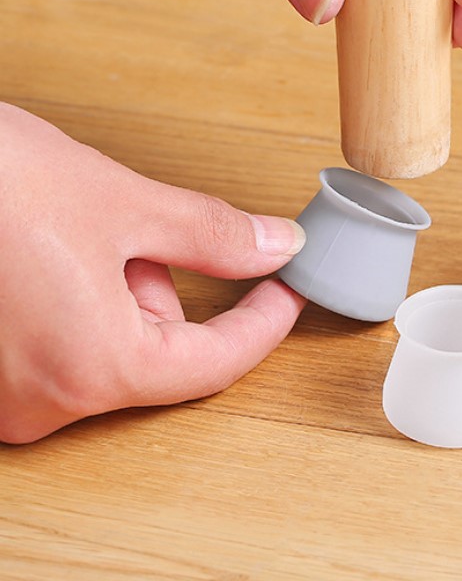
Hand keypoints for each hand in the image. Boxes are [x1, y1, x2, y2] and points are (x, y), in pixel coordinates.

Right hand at [0, 104, 306, 443]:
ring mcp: (0, 394)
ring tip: (70, 230)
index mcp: (88, 368)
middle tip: (130, 227)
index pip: (214, 365)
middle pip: (155, 349)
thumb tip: (275, 249)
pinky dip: (77, 298)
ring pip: (107, 342)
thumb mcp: (123, 202)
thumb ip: (212, 236)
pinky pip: (59, 343)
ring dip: (116, 285)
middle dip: (162, 283)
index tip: (290, 291)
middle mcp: (38, 402)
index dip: (264, 323)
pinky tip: (46, 250)